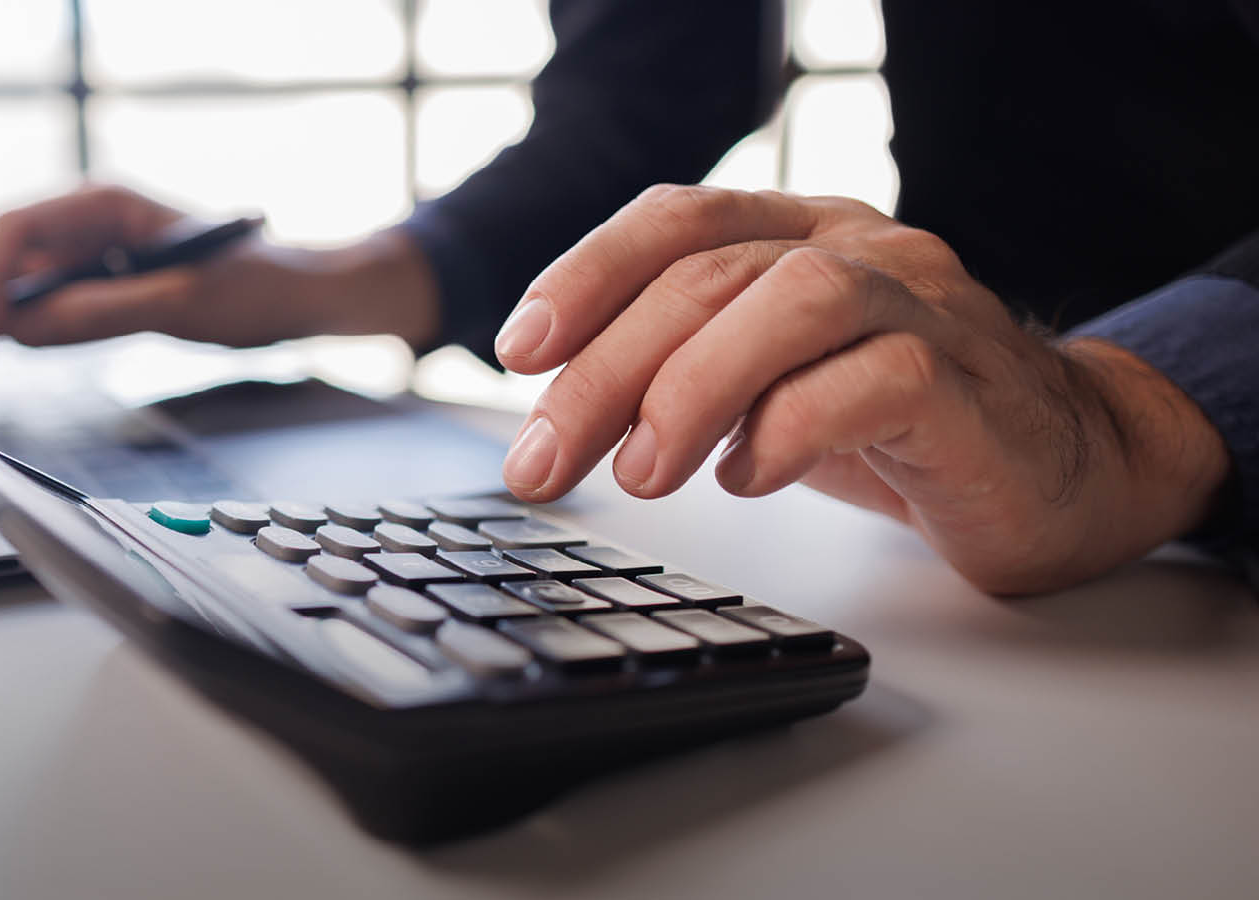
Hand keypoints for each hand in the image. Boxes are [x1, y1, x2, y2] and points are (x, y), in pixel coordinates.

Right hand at [0, 185, 440, 400]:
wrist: (303, 297)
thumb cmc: (258, 284)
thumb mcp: (180, 302)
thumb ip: (101, 312)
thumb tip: (25, 331)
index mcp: (105, 203)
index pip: (18, 228)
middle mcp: (90, 221)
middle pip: (6, 257)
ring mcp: (94, 254)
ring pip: (19, 284)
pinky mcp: (103, 286)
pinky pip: (46, 306)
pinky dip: (17, 334)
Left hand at [494, 186, 1228, 592]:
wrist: (1067, 469)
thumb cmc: (897, 424)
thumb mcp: (771, 382)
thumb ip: (685, 368)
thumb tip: (555, 412)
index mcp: (801, 233)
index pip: (677, 221)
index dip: (585, 275)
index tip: (519, 352)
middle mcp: (860, 249)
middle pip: (708, 276)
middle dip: (605, 371)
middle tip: (544, 459)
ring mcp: (924, 306)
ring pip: (794, 302)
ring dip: (694, 388)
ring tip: (641, 475)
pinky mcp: (970, 384)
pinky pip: (877, 382)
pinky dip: (792, 430)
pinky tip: (745, 478)